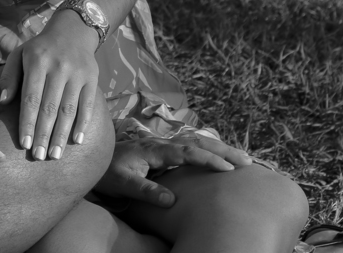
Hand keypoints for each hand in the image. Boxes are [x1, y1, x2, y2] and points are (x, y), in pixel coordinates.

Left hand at [0, 9, 98, 159]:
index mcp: (38, 62)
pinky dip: (83, 124)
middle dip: (43, 135)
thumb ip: (9, 76)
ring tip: (55, 155)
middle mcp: (59, 67)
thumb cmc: (40, 49)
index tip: (23, 145)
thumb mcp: (20, 54)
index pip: (31, 98)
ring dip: (62, 135)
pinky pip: (87, 104)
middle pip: (50, 108)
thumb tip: (3, 101)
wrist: (72, 31)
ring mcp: (78, 73)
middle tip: (38, 157)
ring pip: (69, 110)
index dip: (27, 122)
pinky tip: (77, 141)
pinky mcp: (92, 78)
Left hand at [96, 136, 254, 207]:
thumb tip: (172, 201)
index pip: (187, 152)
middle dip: (223, 151)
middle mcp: (162, 144)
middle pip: (197, 143)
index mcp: (155, 150)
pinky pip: (190, 147)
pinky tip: (218, 155)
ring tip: (240, 158)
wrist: (96, 159)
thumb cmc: (108, 173)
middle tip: (247, 161)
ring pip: (196, 142)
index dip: (209, 160)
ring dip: (218, 148)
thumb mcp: (123, 184)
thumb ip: (145, 190)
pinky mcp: (163, 151)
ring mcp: (163, 146)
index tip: (228, 170)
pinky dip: (208, 149)